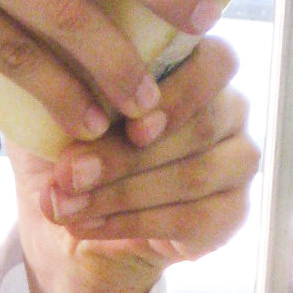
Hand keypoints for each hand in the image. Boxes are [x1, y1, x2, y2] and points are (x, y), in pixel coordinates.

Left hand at [11, 38, 258, 291]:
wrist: (67, 228)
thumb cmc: (67, 155)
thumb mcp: (55, 112)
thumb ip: (69, 84)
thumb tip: (60, 76)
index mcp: (195, 67)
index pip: (215, 63)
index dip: (178, 94)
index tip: (129, 127)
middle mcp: (229, 109)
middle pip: (200, 126)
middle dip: (124, 156)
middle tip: (68, 175)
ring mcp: (236, 163)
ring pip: (194, 175)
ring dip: (121, 193)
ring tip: (65, 205)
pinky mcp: (231, 214)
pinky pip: (192, 219)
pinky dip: (133, 225)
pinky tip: (89, 227)